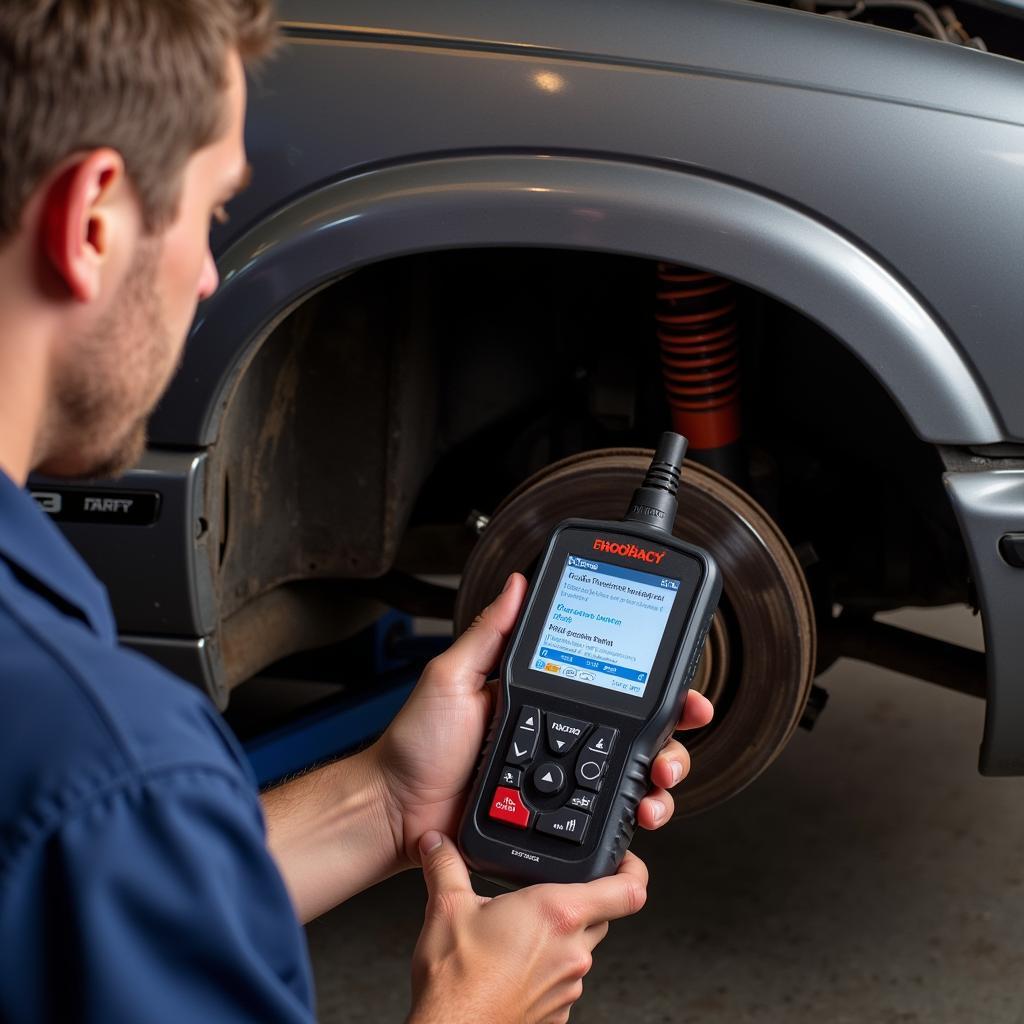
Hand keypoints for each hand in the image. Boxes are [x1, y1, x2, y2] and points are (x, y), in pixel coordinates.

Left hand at [374, 573, 714, 866]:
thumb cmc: (417, 745)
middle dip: (669, 733)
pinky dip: (632, 814)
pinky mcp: (555, 818)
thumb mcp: (451, 676)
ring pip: (629, 774)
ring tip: (660, 778)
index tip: (677, 682)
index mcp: (539, 694)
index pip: (606, 680)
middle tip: (679, 733)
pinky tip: (641, 811)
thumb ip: (489, 633)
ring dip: (660, 773)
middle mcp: (557, 734)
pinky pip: (603, 816)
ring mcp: (559, 778)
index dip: (648, 681)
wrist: (397, 812)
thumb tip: (516, 583)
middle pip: (633, 731)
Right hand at [408, 832, 647, 1023]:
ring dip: (560, 936)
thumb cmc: (457, 982)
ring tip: (520, 931)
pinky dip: (547, 967)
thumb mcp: (447, 908)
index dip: (634, 869)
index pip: (629, 890)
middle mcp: (574, 950)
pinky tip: (514, 964)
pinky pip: (565, 979)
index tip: (626, 859)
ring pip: (581, 948)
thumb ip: (446, 865)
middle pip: (603, 915)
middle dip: (582, 899)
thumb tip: (437, 843)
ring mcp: (569, 985)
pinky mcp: (559, 1012)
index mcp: (558, 913)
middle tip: (551, 890)